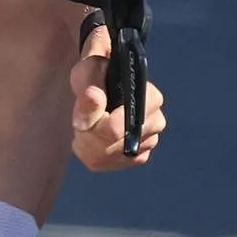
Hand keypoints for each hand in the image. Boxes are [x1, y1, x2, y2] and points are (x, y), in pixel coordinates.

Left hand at [69, 23, 165, 169]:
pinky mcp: (137, 157)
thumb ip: (89, 84)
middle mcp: (156, 121)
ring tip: (86, 129)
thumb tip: (94, 98)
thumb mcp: (87, 73)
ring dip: (91, 145)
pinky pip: (110, 163)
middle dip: (91, 135)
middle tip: (80, 123)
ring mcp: (149, 141)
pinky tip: (92, 141)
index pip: (123, 122)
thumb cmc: (95, 77)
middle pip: (117, 142)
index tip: (80, 118)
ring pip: (112, 155)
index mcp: (149, 96)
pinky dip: (95, 155)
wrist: (98, 88)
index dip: (95, 122)